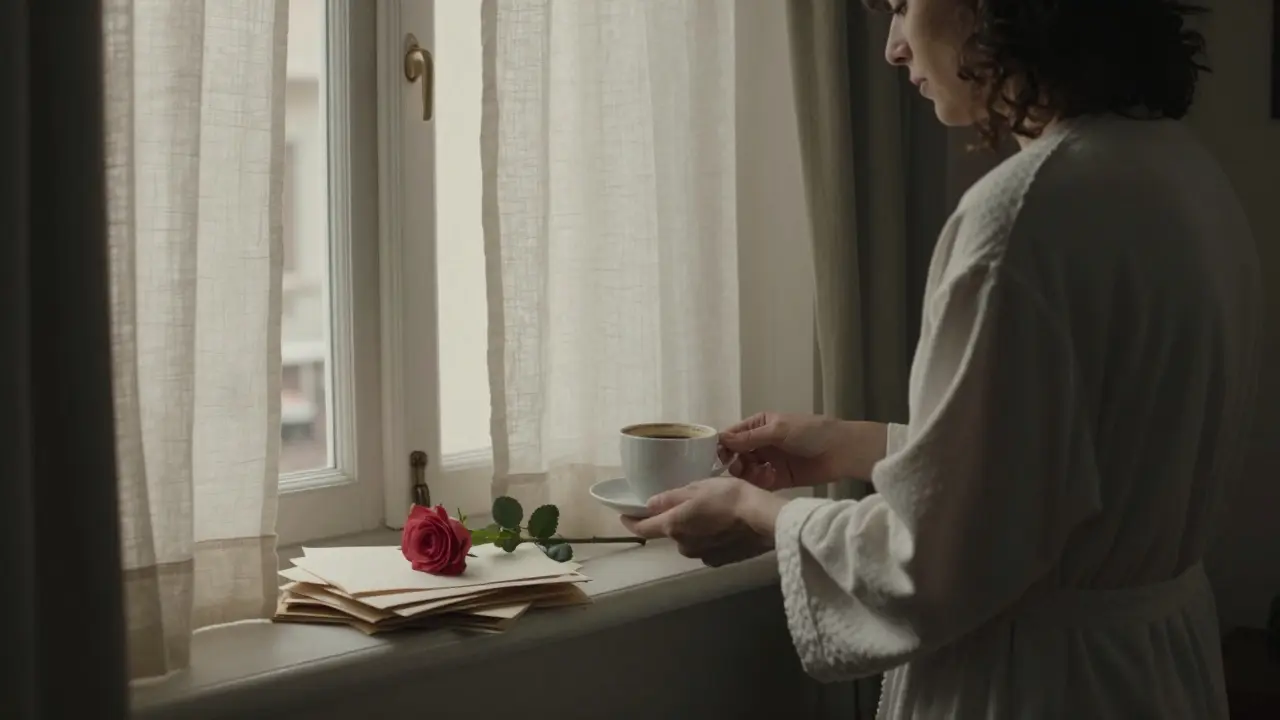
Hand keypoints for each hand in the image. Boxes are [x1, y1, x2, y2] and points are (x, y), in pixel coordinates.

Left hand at [621, 476, 788, 566]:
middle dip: (674, 520)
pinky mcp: (719, 561)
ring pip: (689, 540)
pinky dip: (710, 538)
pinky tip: (724, 527)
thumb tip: (649, 505)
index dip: (631, 522)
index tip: (624, 516)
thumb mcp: (697, 488)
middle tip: (690, 503)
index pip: (642, 528)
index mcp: (673, 525)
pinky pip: (706, 548)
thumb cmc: (729, 497)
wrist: (763, 520)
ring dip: (694, 529)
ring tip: (712, 514)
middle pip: (670, 532)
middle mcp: (682, 545)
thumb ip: (670, 498)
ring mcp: (701, 555)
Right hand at [718, 413, 886, 489]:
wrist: (841, 451)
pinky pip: (761, 483)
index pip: (734, 435)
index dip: (724, 445)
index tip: (718, 456)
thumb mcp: (778, 430)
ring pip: (747, 470)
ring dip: (747, 473)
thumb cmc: (811, 432)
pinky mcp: (779, 479)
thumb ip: (750, 438)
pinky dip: (759, 483)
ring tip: (754, 475)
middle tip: (738, 468)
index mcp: (760, 425)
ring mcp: (771, 461)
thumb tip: (721, 440)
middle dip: (735, 462)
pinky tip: (765, 481)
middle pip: (737, 454)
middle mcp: (762, 443)